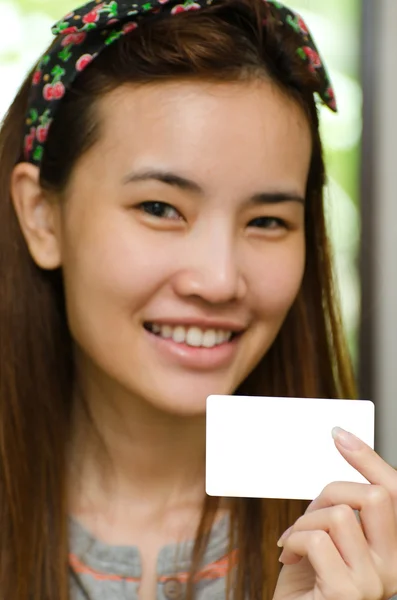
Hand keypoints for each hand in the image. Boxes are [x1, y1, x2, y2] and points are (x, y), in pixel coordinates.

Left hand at [272, 427, 396, 599]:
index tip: (339, 434)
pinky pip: (317, 539)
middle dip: (331, 492)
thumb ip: (343, 507)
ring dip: (306, 522)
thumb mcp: (330, 536)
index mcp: (393, 550)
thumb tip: (342, 446)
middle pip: (374, 496)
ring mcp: (374, 583)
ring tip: (296, 541)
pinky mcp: (346, 593)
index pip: (395, 493)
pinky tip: (290, 557)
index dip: (369, 459)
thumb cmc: (309, 580)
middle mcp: (394, 568)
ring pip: (339, 515)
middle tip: (309, 515)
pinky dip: (295, 540)